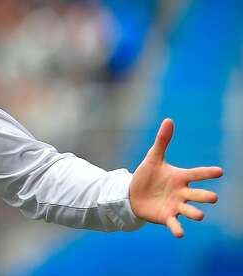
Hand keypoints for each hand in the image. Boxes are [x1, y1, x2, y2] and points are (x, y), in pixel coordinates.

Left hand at [129, 118, 222, 236]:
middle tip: (213, 198)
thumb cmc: (147, 175)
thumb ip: (162, 141)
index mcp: (181, 177)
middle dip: (205, 197)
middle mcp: (182, 193)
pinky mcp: (167, 217)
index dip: (207, 173)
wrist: (133, 193)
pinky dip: (177, 228)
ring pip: (189, 210)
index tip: (219, 171)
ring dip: (194, 213)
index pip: (197, 174)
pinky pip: (174, 224)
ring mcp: (176, 206)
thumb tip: (169, 120)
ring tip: (200, 215)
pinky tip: (180, 233)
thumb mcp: (154, 157)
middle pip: (197, 195)